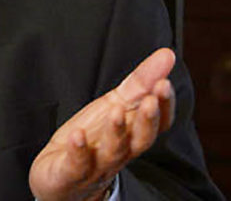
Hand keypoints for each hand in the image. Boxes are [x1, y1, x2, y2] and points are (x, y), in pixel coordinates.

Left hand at [28, 48, 175, 200]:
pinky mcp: (70, 173)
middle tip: (151, 99)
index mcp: (132, 133)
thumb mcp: (115, 104)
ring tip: (116, 111)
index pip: (157, 123)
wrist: (62, 178)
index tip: (164, 83)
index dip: (163, 105)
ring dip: (117, 132)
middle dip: (147, 120)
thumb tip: (168, 53)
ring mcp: (97, 164)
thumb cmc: (94, 138)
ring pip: (114, 153)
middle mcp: (121, 151)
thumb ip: (141, 81)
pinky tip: (77, 135)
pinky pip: (77, 165)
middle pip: (141, 140)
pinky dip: (79, 151)